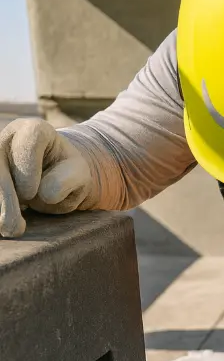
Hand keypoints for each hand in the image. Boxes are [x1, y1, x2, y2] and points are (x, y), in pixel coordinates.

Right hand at [0, 118, 95, 237]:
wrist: (55, 177)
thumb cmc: (69, 173)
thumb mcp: (80, 175)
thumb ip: (68, 180)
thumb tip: (45, 194)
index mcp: (35, 130)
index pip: (29, 139)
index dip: (27, 167)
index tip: (30, 194)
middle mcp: (10, 137)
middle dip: (5, 196)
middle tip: (15, 228)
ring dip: (0, 205)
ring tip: (11, 230)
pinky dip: (0, 209)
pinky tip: (5, 226)